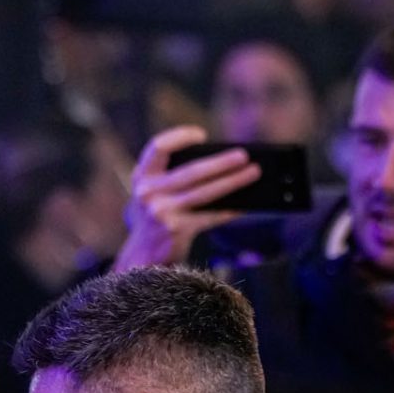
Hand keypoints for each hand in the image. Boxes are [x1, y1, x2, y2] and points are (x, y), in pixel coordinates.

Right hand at [113, 125, 258, 270]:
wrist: (141, 256)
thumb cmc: (156, 217)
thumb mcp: (153, 193)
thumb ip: (173, 176)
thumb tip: (221, 163)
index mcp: (142, 176)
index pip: (158, 147)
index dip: (180, 137)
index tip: (202, 135)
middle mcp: (149, 192)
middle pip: (191, 171)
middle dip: (221, 162)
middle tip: (243, 155)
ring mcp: (162, 212)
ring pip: (205, 193)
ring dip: (233, 182)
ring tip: (253, 173)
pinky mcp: (176, 229)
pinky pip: (210, 216)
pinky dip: (230, 209)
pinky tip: (245, 204)